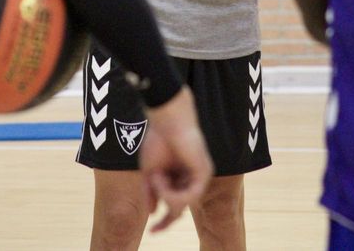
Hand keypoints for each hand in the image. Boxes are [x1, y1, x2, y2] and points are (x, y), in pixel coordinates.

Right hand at [138, 86, 212, 231]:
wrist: (167, 120)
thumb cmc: (157, 140)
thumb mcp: (149, 172)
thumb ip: (151, 192)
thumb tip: (152, 213)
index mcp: (180, 178)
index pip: (175, 206)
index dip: (164, 222)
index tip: (152, 233)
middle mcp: (192, 179)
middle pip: (180, 209)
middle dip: (166, 220)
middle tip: (154, 230)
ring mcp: (199, 177)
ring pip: (182, 204)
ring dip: (164, 195)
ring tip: (156, 178)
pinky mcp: (204, 174)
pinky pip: (189, 196)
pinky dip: (171, 192)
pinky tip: (162, 178)